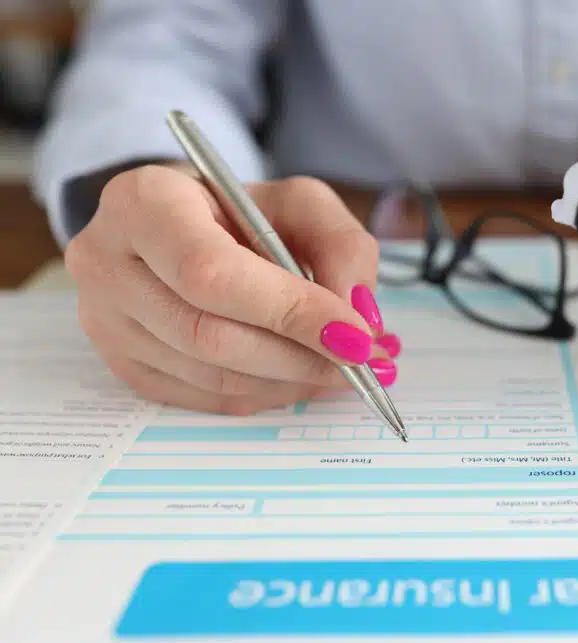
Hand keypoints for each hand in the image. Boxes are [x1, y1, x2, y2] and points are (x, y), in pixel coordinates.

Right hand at [65, 164, 401, 414]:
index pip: (214, 275)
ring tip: (343, 370)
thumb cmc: (240, 210)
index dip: (291, 313)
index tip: (356, 338)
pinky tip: (301, 377)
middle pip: (210, 335)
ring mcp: (106, 322)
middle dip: (300, 357)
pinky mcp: (122, 365)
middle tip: (364, 364)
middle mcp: (108, 263)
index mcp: (143, 203)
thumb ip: (340, 246)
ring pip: (210, 375)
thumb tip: (358, 318)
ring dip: (290, 381)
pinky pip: (204, 398)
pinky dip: (265, 394)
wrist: (179, 228)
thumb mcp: (299, 202)